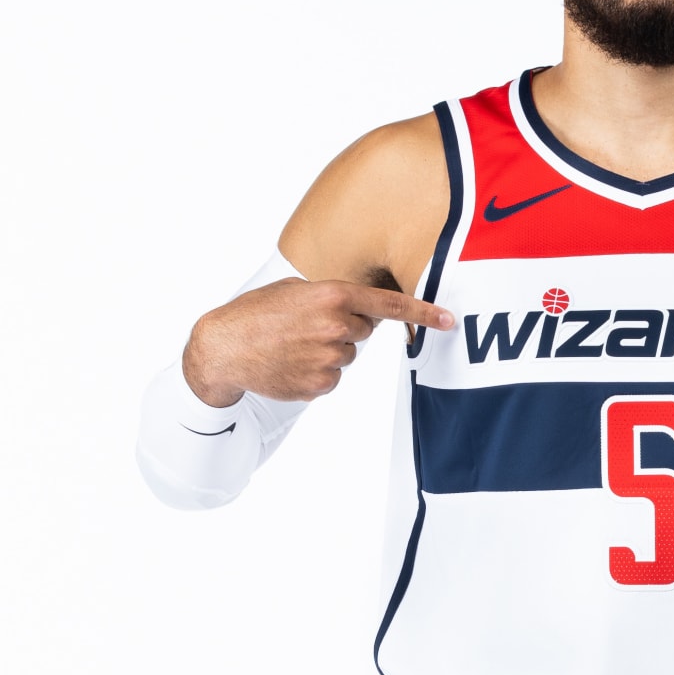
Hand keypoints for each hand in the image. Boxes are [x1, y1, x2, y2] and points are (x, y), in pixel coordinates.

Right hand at [183, 277, 453, 406]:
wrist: (224, 348)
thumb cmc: (258, 314)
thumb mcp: (296, 291)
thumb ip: (334, 298)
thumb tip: (365, 318)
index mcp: (330, 295)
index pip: (387, 305)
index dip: (422, 312)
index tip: (449, 320)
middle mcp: (334, 326)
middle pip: (362, 331)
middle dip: (342, 328)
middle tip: (307, 326)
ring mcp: (327, 358)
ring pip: (346, 355)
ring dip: (327, 351)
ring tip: (293, 346)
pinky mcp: (319, 384)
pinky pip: (333, 378)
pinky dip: (317, 373)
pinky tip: (291, 364)